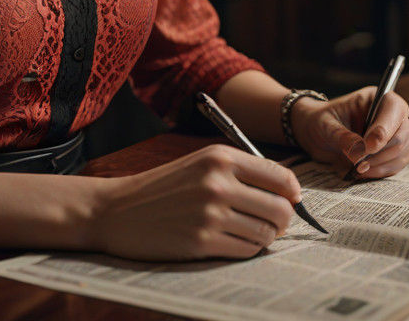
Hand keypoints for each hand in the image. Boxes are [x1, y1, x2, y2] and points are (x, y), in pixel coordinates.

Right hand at [90, 144, 299, 260]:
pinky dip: (246, 250)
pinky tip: (231, 242)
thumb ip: (238, 172)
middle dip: (282, 220)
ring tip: (248, 232)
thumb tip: (286, 193)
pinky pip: (245, 251)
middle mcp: (218, 182)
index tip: (289, 201)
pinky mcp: (202, 242)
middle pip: (279, 208)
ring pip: (266, 233)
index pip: (279, 176)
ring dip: (264, 237)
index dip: (291, 193)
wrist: (117, 209)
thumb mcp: (199, 164)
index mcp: (219, 157)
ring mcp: (210, 213)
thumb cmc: (162, 187)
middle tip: (271, 223)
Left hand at [289, 88, 408, 179]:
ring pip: (405, 151)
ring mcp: (396, 133)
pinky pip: (398, 164)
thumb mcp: (325, 125)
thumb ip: (342, 136)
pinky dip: (382, 171)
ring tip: (359, 168)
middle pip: (405, 133)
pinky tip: (364, 171)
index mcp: (375, 98)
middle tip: (359, 163)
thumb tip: (359, 150)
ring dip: (382, 164)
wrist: (318, 135)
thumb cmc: (322, 122)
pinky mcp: (395, 152)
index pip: (394, 109)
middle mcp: (390, 114)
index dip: (384, 129)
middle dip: (382, 152)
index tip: (368, 148)